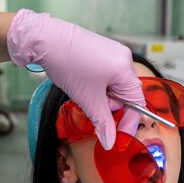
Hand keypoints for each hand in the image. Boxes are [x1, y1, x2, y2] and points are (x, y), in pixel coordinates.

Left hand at [7, 9, 143, 148]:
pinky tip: (85, 82)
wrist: (46, 40)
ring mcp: (114, 52)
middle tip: (93, 105)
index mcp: (125, 69)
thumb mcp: (88, 99)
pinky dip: (99, 85)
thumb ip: (103, 123)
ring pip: (116, 85)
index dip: (129, 121)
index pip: (137, 102)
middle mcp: (124, 58)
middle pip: (127, 93)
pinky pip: (109, 74)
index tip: (118, 134)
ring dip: (104, 96)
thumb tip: (110, 142)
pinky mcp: (104, 50)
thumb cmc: (68, 64)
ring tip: (85, 91)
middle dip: (111, 105)